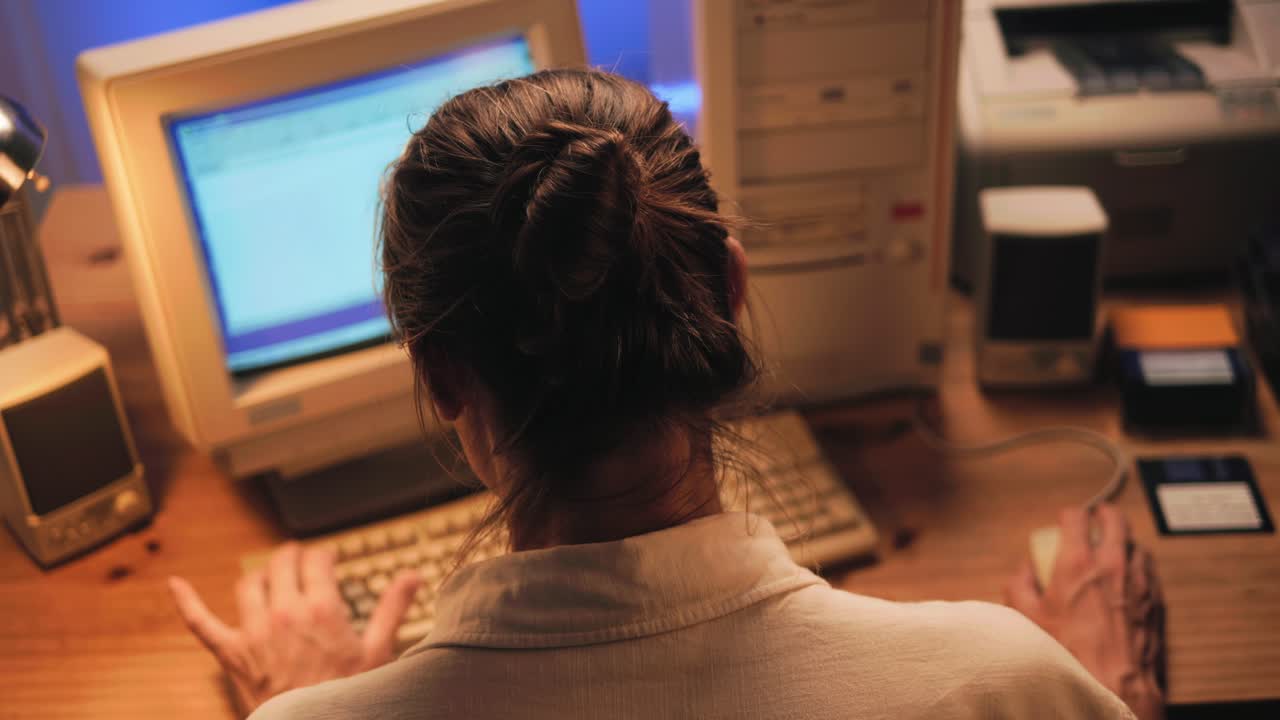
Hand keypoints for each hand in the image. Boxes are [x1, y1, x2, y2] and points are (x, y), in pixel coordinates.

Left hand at [168, 543, 419, 714]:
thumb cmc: (346, 695)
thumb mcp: (378, 652)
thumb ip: (392, 608)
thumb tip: (412, 576)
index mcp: (321, 609)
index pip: (317, 562)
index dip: (324, 556)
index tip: (330, 559)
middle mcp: (284, 613)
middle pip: (282, 565)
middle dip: (293, 557)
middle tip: (301, 559)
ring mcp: (253, 632)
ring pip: (249, 584)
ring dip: (261, 574)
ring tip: (271, 575)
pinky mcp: (231, 654)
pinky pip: (202, 623)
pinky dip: (187, 602)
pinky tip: (176, 584)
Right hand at [1005, 505, 1165, 719]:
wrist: (1115, 683)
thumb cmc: (1072, 653)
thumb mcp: (1028, 618)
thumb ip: (1019, 586)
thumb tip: (1023, 570)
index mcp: (1077, 563)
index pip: (1076, 517)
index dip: (1069, 514)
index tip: (1065, 519)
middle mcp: (1112, 563)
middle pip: (1114, 519)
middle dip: (1103, 513)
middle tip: (1096, 518)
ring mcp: (1139, 579)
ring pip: (1136, 542)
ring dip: (1123, 540)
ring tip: (1113, 548)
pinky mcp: (1156, 598)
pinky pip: (1150, 568)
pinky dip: (1139, 564)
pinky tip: (1130, 575)